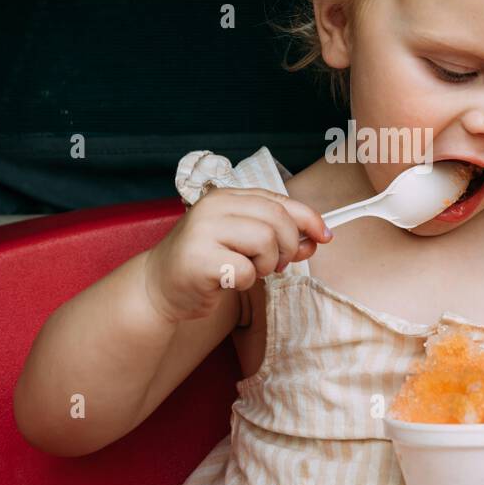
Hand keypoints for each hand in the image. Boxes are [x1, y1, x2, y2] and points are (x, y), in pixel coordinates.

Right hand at [144, 187, 331, 322]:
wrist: (159, 287)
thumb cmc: (204, 263)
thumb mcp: (243, 242)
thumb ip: (276, 236)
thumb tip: (316, 238)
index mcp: (226, 196)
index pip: (278, 200)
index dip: (307, 218)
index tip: (324, 235)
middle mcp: (214, 207)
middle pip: (276, 219)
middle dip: (287, 245)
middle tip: (277, 264)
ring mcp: (204, 231)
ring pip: (265, 240)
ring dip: (266, 264)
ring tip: (251, 271)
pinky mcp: (199, 259)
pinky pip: (247, 270)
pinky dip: (247, 280)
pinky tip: (230, 280)